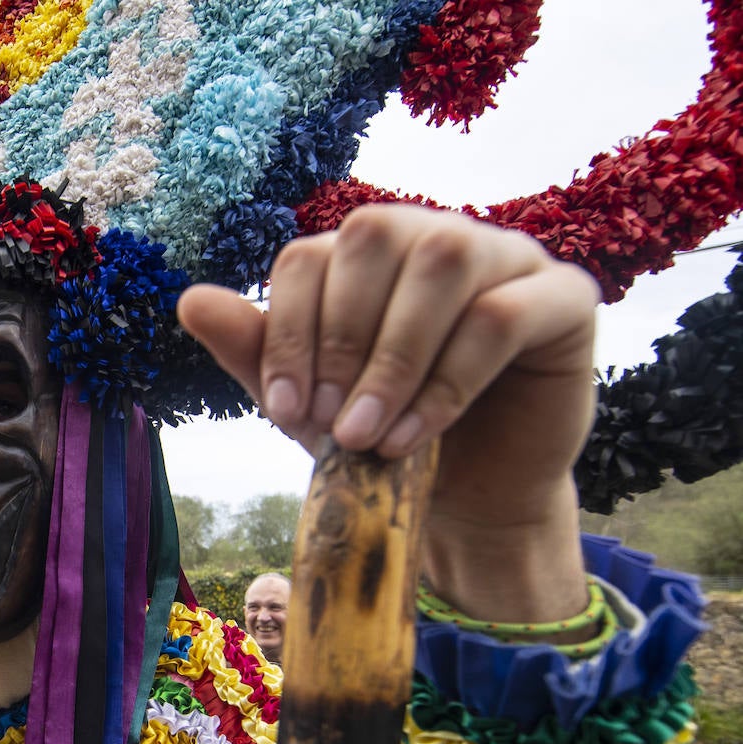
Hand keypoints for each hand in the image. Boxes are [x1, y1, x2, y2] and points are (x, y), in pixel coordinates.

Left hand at [177, 205, 598, 621]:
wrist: (468, 500)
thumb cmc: (386, 439)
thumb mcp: (312, 404)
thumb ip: (258, 352)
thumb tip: (189, 300)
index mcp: (367, 254)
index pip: (310, 255)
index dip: (290, 331)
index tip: (286, 411)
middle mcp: (434, 235)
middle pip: (376, 236)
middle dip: (340, 339)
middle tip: (331, 425)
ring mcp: (505, 256)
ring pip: (443, 260)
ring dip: (394, 358)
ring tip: (369, 436)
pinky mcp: (562, 297)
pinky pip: (503, 314)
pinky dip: (449, 380)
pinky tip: (417, 436)